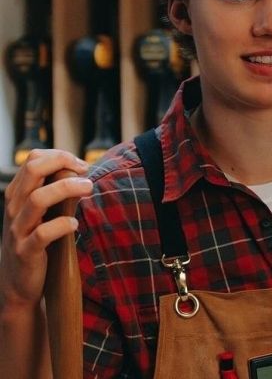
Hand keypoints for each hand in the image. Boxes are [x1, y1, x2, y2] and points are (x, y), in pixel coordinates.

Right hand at [0, 149, 91, 309]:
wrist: (17, 283)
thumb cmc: (35, 240)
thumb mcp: (41, 212)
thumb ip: (55, 190)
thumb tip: (81, 170)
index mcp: (18, 193)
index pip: (33, 159)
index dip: (60, 156)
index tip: (81, 165)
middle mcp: (14, 207)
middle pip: (34, 170)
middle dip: (63, 163)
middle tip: (86, 170)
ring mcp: (18, 229)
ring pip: (37, 199)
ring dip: (67, 189)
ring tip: (88, 188)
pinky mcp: (26, 251)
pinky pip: (42, 234)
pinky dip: (62, 225)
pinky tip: (75, 223)